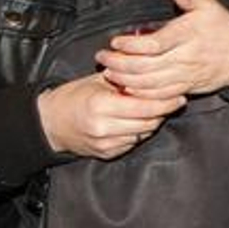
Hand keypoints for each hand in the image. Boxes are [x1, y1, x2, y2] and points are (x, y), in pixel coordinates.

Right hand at [36, 72, 184, 159]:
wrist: (49, 122)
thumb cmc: (73, 97)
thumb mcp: (96, 81)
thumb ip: (124, 80)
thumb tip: (152, 74)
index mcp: (101, 105)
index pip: (144, 107)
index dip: (165, 103)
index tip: (178, 97)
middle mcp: (103, 126)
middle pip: (148, 122)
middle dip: (162, 112)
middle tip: (171, 102)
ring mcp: (104, 143)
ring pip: (143, 134)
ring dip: (151, 122)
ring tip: (152, 110)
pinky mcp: (106, 153)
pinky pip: (133, 143)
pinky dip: (138, 133)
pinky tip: (135, 122)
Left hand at [96, 0, 228, 97]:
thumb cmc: (225, 29)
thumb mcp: (210, 5)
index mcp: (189, 34)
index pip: (154, 44)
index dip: (131, 46)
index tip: (116, 42)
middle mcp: (186, 57)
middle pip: (146, 67)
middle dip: (119, 64)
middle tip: (102, 58)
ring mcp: (186, 74)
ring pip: (150, 84)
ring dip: (126, 80)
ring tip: (110, 73)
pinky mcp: (187, 87)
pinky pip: (160, 95)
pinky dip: (142, 94)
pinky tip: (129, 88)